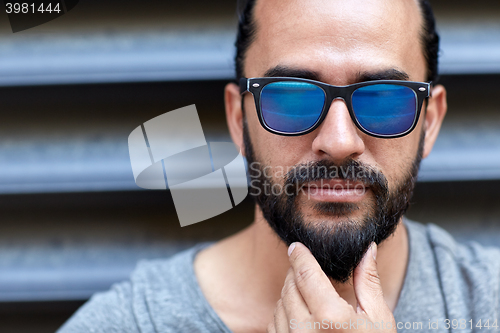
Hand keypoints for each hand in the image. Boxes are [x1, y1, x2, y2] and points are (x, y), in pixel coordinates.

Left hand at [267, 242, 396, 331]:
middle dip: (297, 274)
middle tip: (309, 271)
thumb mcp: (378, 318)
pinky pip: (274, 322)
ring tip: (308, 295)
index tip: (296, 247)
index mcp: (331, 317)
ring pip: (280, 302)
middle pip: (290, 285)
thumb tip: (367, 249)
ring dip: (289, 292)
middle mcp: (305, 330)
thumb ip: (367, 280)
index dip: (299, 255)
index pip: (305, 273)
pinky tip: (300, 314)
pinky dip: (283, 312)